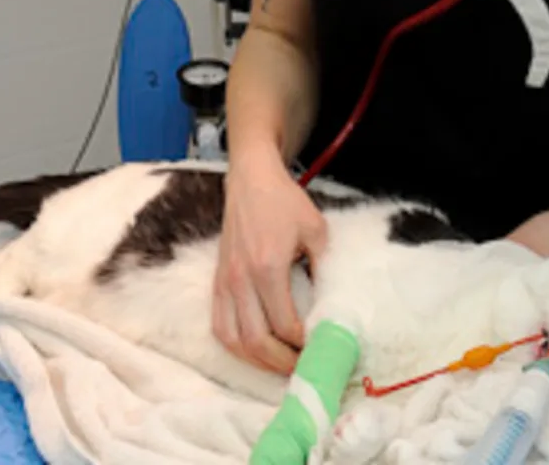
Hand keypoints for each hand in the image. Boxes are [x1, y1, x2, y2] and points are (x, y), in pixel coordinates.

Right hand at [214, 150, 327, 374]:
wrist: (250, 179)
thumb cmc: (285, 202)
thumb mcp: (317, 231)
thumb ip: (324, 269)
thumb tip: (332, 306)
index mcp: (267, 266)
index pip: (284, 323)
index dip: (303, 344)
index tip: (320, 349)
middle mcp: (240, 279)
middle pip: (256, 340)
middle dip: (281, 362)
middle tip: (303, 368)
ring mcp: (224, 281)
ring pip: (233, 339)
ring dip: (256, 359)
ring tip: (280, 365)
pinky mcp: (216, 281)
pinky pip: (219, 324)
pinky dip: (236, 345)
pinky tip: (254, 349)